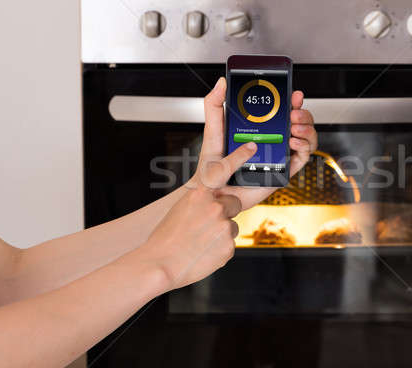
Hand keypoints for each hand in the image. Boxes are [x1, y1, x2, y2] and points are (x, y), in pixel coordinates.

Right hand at [142, 142, 256, 290]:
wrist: (159, 264)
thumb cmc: (165, 238)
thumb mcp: (180, 210)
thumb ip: (200, 202)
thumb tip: (211, 205)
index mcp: (200, 195)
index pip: (223, 169)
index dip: (240, 156)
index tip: (252, 147)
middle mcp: (215, 208)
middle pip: (233, 204)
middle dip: (225, 212)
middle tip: (206, 225)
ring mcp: (224, 226)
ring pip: (231, 226)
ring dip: (220, 234)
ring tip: (199, 243)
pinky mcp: (229, 246)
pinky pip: (229, 244)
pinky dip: (219, 250)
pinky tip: (204, 253)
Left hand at [190, 77, 317, 208]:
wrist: (214, 192)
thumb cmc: (211, 164)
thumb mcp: (213, 130)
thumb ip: (214, 104)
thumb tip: (222, 83)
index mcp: (261, 127)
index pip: (282, 109)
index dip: (292, 100)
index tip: (293, 94)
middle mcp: (273, 138)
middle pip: (299, 121)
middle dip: (303, 113)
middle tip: (294, 112)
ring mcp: (280, 154)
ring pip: (306, 138)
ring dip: (307, 128)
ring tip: (294, 127)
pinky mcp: (284, 170)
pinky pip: (302, 158)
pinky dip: (304, 147)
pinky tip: (293, 142)